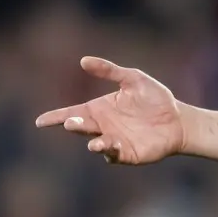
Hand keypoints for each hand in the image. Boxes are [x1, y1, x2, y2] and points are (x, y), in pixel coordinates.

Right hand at [34, 56, 186, 165]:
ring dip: (93, 143)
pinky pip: (114, 155)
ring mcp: (114, 141)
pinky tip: (111, 144)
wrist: (177, 119)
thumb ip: (109, 71)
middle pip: (82, 127)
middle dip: (74, 126)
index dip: (55, 117)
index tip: (39, 121)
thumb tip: (83, 61)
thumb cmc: (155, 98)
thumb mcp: (133, 78)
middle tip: (69, 123)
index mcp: (99, 109)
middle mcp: (103, 127)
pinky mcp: (128, 154)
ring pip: (96, 144)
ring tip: (95, 141)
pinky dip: (109, 152)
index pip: (72, 113)